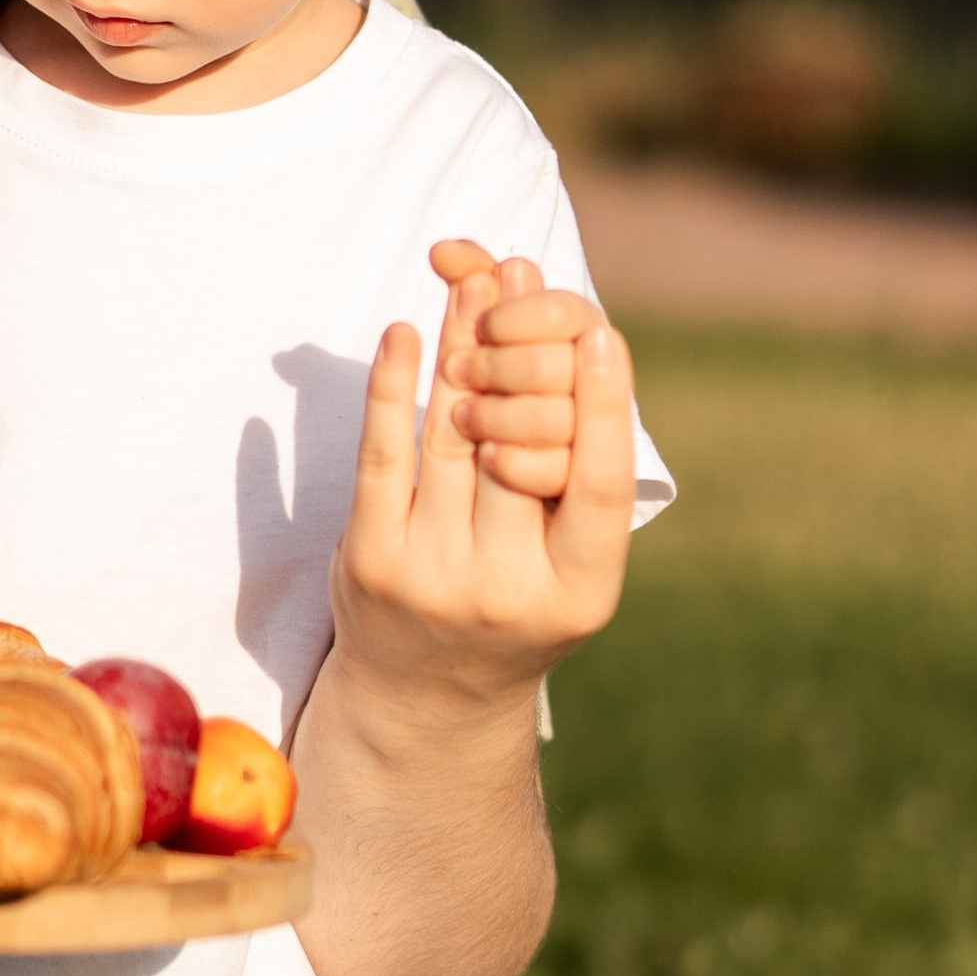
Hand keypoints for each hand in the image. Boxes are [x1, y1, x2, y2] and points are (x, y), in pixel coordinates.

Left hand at [328, 241, 637, 706]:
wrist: (426, 697)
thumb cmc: (516, 597)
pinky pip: (383, 455)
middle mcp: (511, 591)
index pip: (603, 486)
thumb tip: (579, 337)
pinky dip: (393, 388)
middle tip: (518, 278)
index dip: (605, 407)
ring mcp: (435, 578)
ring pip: (453, 438)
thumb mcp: (566, 559)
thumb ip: (577, 468)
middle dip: (523, 353)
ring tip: (469, 284)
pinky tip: (404, 335)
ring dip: (462, 348)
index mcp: (582, 591)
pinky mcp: (371, 561)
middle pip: (524, 447)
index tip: (602, 334)